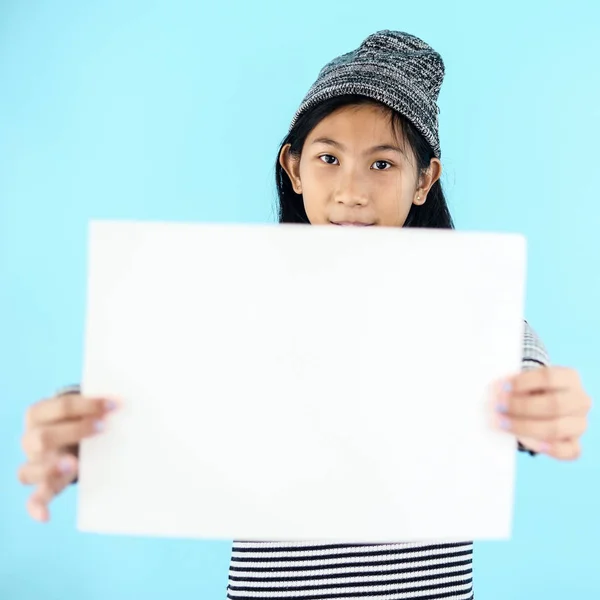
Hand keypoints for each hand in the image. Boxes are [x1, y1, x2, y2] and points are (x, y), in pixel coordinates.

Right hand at [18, 391, 116, 521]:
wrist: (65, 434)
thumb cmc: (79, 417)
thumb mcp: (83, 408)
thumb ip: (98, 407)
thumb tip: (129, 404)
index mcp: (40, 414)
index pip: (60, 407)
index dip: (87, 404)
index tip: (113, 405)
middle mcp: (31, 439)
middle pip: (43, 438)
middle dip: (74, 431)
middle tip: (103, 427)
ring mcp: (35, 464)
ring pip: (28, 471)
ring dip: (51, 469)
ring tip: (73, 464)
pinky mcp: (43, 484)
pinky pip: (34, 499)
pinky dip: (37, 508)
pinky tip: (45, 517)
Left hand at [495, 367, 591, 459]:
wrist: (542, 403)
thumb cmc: (530, 389)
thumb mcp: (525, 380)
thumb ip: (514, 385)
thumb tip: (494, 390)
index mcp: (570, 377)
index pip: (549, 377)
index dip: (523, 382)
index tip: (502, 387)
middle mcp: (580, 400)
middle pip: (554, 404)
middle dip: (521, 406)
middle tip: (498, 406)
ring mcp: (579, 424)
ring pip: (556, 428)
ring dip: (523, 426)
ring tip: (502, 423)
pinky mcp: (575, 444)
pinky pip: (567, 451)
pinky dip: (545, 448)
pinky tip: (525, 441)